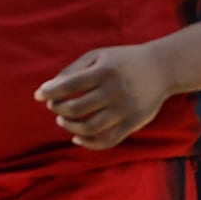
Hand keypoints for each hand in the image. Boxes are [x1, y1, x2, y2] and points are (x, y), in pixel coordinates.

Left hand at [35, 43, 172, 149]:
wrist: (162, 68)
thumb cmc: (122, 61)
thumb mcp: (98, 56)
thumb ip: (73, 70)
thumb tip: (49, 88)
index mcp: (104, 72)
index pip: (70, 86)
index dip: (50, 92)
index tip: (38, 95)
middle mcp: (115, 92)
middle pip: (77, 109)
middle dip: (58, 109)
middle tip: (53, 106)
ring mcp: (125, 110)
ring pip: (90, 127)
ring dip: (70, 126)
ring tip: (62, 120)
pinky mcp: (133, 123)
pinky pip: (108, 140)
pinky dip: (89, 143)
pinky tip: (77, 137)